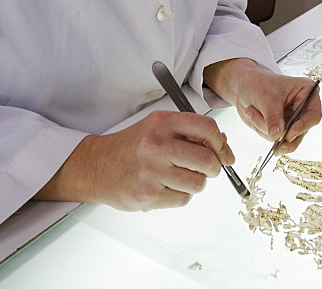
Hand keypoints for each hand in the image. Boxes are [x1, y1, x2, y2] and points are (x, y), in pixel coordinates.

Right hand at [35, 110, 234, 209]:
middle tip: (208, 168)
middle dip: (214, 167)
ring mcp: (151, 172)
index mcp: (162, 123)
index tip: (224, 152)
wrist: (97, 166)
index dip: (221, 142)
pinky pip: (183, 199)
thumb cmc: (133, 146)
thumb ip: (189, 132)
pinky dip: (181, 195)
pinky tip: (167, 187)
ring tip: (181, 177)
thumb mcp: (158, 128)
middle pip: (207, 159)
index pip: (207, 128)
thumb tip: (223, 144)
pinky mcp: (147, 195)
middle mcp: (156, 145)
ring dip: (196, 183)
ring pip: (198, 183)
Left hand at [204, 58, 321, 154]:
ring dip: (265, 129)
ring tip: (251, 112)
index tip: (288, 134)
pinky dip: (261, 130)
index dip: (303, 126)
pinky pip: (275, 139)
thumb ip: (273, 117)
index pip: (313, 115)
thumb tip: (277, 136)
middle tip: (267, 132)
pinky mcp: (282, 128)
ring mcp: (293, 120)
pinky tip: (253, 115)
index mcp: (306, 92)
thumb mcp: (266, 98)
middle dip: (280, 132)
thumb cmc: (258, 83)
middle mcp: (303, 108)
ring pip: (286, 138)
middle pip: (301, 131)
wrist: (243, 86)